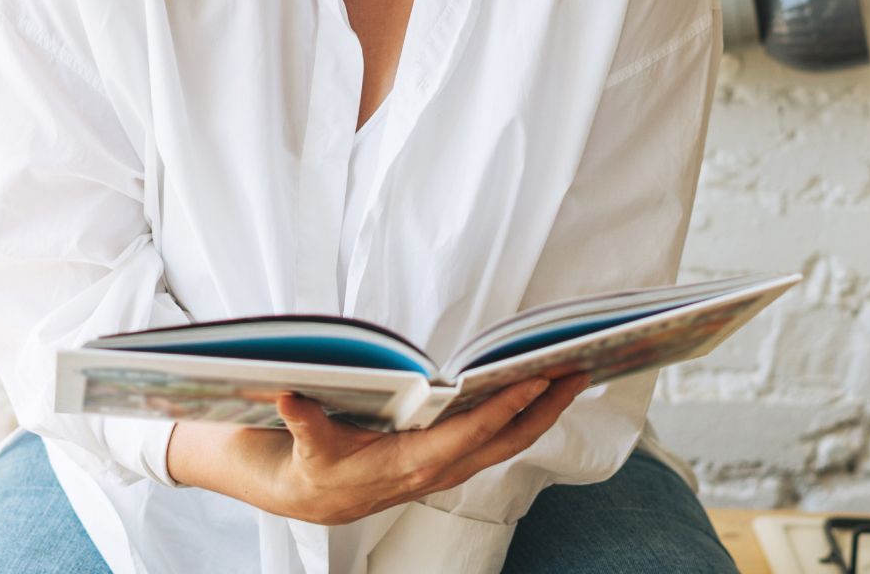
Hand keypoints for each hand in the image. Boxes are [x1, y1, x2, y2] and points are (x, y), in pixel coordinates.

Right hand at [166, 374, 588, 525]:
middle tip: (578, 373)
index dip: (503, 409)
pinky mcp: (448, 461)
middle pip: (505, 441)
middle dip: (545, 409)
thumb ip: (303, 423)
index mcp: (410, 464)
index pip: (469, 436)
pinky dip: (523, 418)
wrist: (311, 497)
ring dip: (543, 412)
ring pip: (507, 442)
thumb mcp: (304, 446)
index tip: (535, 381)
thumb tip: (290, 397)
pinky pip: (496, 441)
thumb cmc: (312, 467)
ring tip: (572, 378)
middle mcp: (438, 470)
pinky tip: (539, 395)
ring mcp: (448, 467)